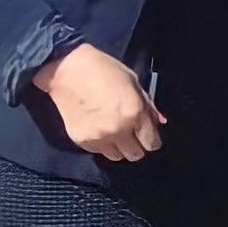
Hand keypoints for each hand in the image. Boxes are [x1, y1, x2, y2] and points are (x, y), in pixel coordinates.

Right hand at [32, 44, 165, 161]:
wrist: (67, 70)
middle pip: (135, 154)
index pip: (151, 143)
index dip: (152, 140)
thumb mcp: (132, 81)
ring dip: (120, 148)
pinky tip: (99, 130)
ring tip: (115, 133)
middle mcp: (119, 130)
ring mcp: (99, 138)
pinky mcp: (82, 141)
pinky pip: (99, 152)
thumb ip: (147, 105)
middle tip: (132, 134)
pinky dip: (102, 145)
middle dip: (137, 145)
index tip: (148, 135)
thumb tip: (160, 122)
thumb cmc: (103, 69)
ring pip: (117, 157)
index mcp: (134, 113)